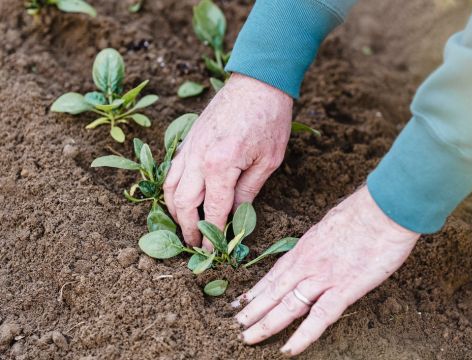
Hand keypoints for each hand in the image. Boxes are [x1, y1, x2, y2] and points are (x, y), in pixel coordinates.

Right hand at [164, 73, 292, 247]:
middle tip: (194, 245)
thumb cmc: (270, 120)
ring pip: (170, 188)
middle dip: (187, 229)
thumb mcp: (269, 161)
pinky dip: (172, 189)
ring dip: (174, 211)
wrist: (258, 82)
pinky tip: (181, 199)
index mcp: (221, 166)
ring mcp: (189, 148)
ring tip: (185, 227)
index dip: (212, 234)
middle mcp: (198, 159)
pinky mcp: (187, 140)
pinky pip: (172, 171)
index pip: (212, 211)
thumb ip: (249, 191)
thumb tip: (237, 216)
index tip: (213, 252)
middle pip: (183, 204)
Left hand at [233, 186, 419, 355]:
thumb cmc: (365, 212)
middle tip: (233, 325)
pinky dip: (303, 335)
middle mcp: (308, 264)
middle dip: (252, 310)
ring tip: (247, 338)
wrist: (385, 208)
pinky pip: (320, 317)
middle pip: (274, 291)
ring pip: (287, 306)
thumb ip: (323, 241)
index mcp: (306, 247)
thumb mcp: (333, 223)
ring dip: (266, 324)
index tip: (241, 301)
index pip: (275, 274)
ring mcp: (324, 277)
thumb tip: (322, 247)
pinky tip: (288, 349)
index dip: (257, 290)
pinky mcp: (345, 288)